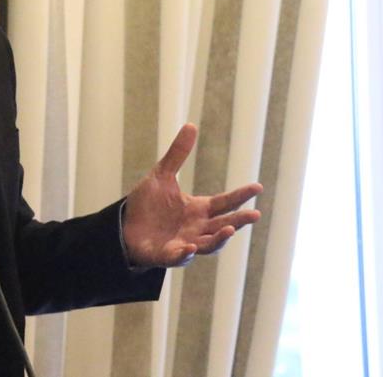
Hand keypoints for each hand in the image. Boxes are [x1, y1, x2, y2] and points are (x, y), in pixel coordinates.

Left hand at [123, 123, 261, 267]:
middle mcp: (197, 228)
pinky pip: (179, 257)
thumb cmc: (147, 204)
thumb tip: (191, 125)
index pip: (224, 203)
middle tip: (255, 214)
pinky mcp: (167, 255)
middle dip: (239, 221)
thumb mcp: (162, 175)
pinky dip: (185, 254)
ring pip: (208, 245)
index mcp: (198, 209)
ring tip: (229, 229)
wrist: (124, 226)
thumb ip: (177, 154)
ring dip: (219, 239)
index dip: (240, 196)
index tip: (257, 186)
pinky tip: (189, 247)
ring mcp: (184, 243)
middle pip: (223, 225)